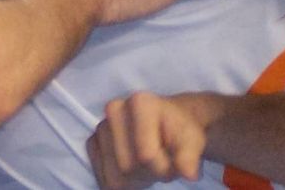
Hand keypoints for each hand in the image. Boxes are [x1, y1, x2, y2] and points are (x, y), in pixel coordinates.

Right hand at [88, 92, 212, 187]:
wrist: (167, 124)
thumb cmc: (180, 131)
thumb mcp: (192, 141)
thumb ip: (190, 156)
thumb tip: (189, 173)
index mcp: (140, 102)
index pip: (146, 155)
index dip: (163, 167)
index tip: (175, 160)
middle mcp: (114, 109)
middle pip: (128, 167)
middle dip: (150, 173)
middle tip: (163, 162)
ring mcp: (101, 127)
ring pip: (115, 177)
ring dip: (136, 180)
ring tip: (150, 164)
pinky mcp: (92, 143)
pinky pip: (103, 179)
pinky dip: (121, 181)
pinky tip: (135, 167)